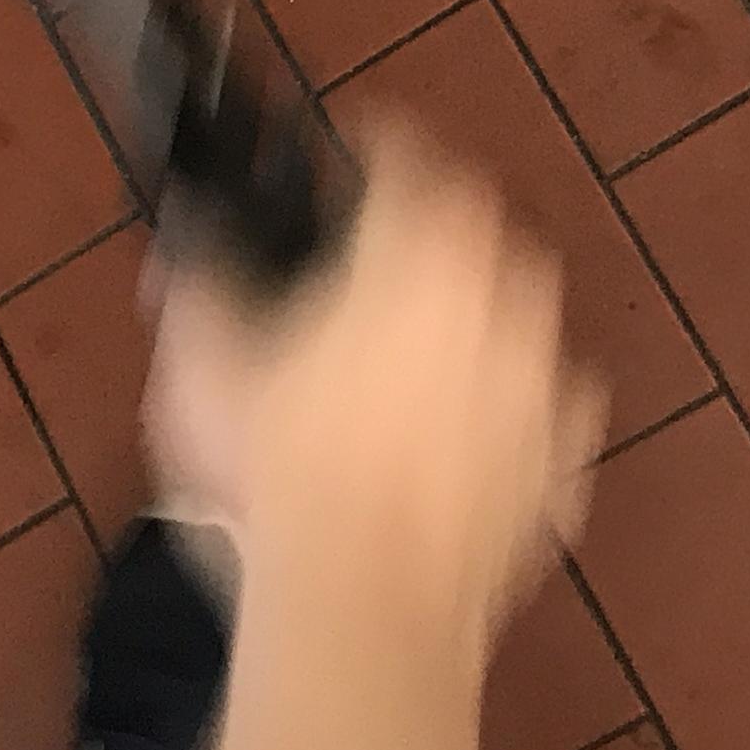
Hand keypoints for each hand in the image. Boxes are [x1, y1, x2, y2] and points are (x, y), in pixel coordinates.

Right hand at [145, 125, 602, 650]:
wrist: (366, 605)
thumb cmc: (282, 465)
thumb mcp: (206, 360)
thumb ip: (201, 292)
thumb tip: (184, 264)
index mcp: (421, 240)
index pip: (403, 151)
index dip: (366, 144)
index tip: (340, 152)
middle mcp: (505, 291)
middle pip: (476, 229)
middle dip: (430, 235)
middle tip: (370, 263)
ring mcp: (546, 383)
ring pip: (518, 320)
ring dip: (476, 323)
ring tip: (411, 359)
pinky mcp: (566, 467)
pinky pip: (542, 415)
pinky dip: (508, 415)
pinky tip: (456, 443)